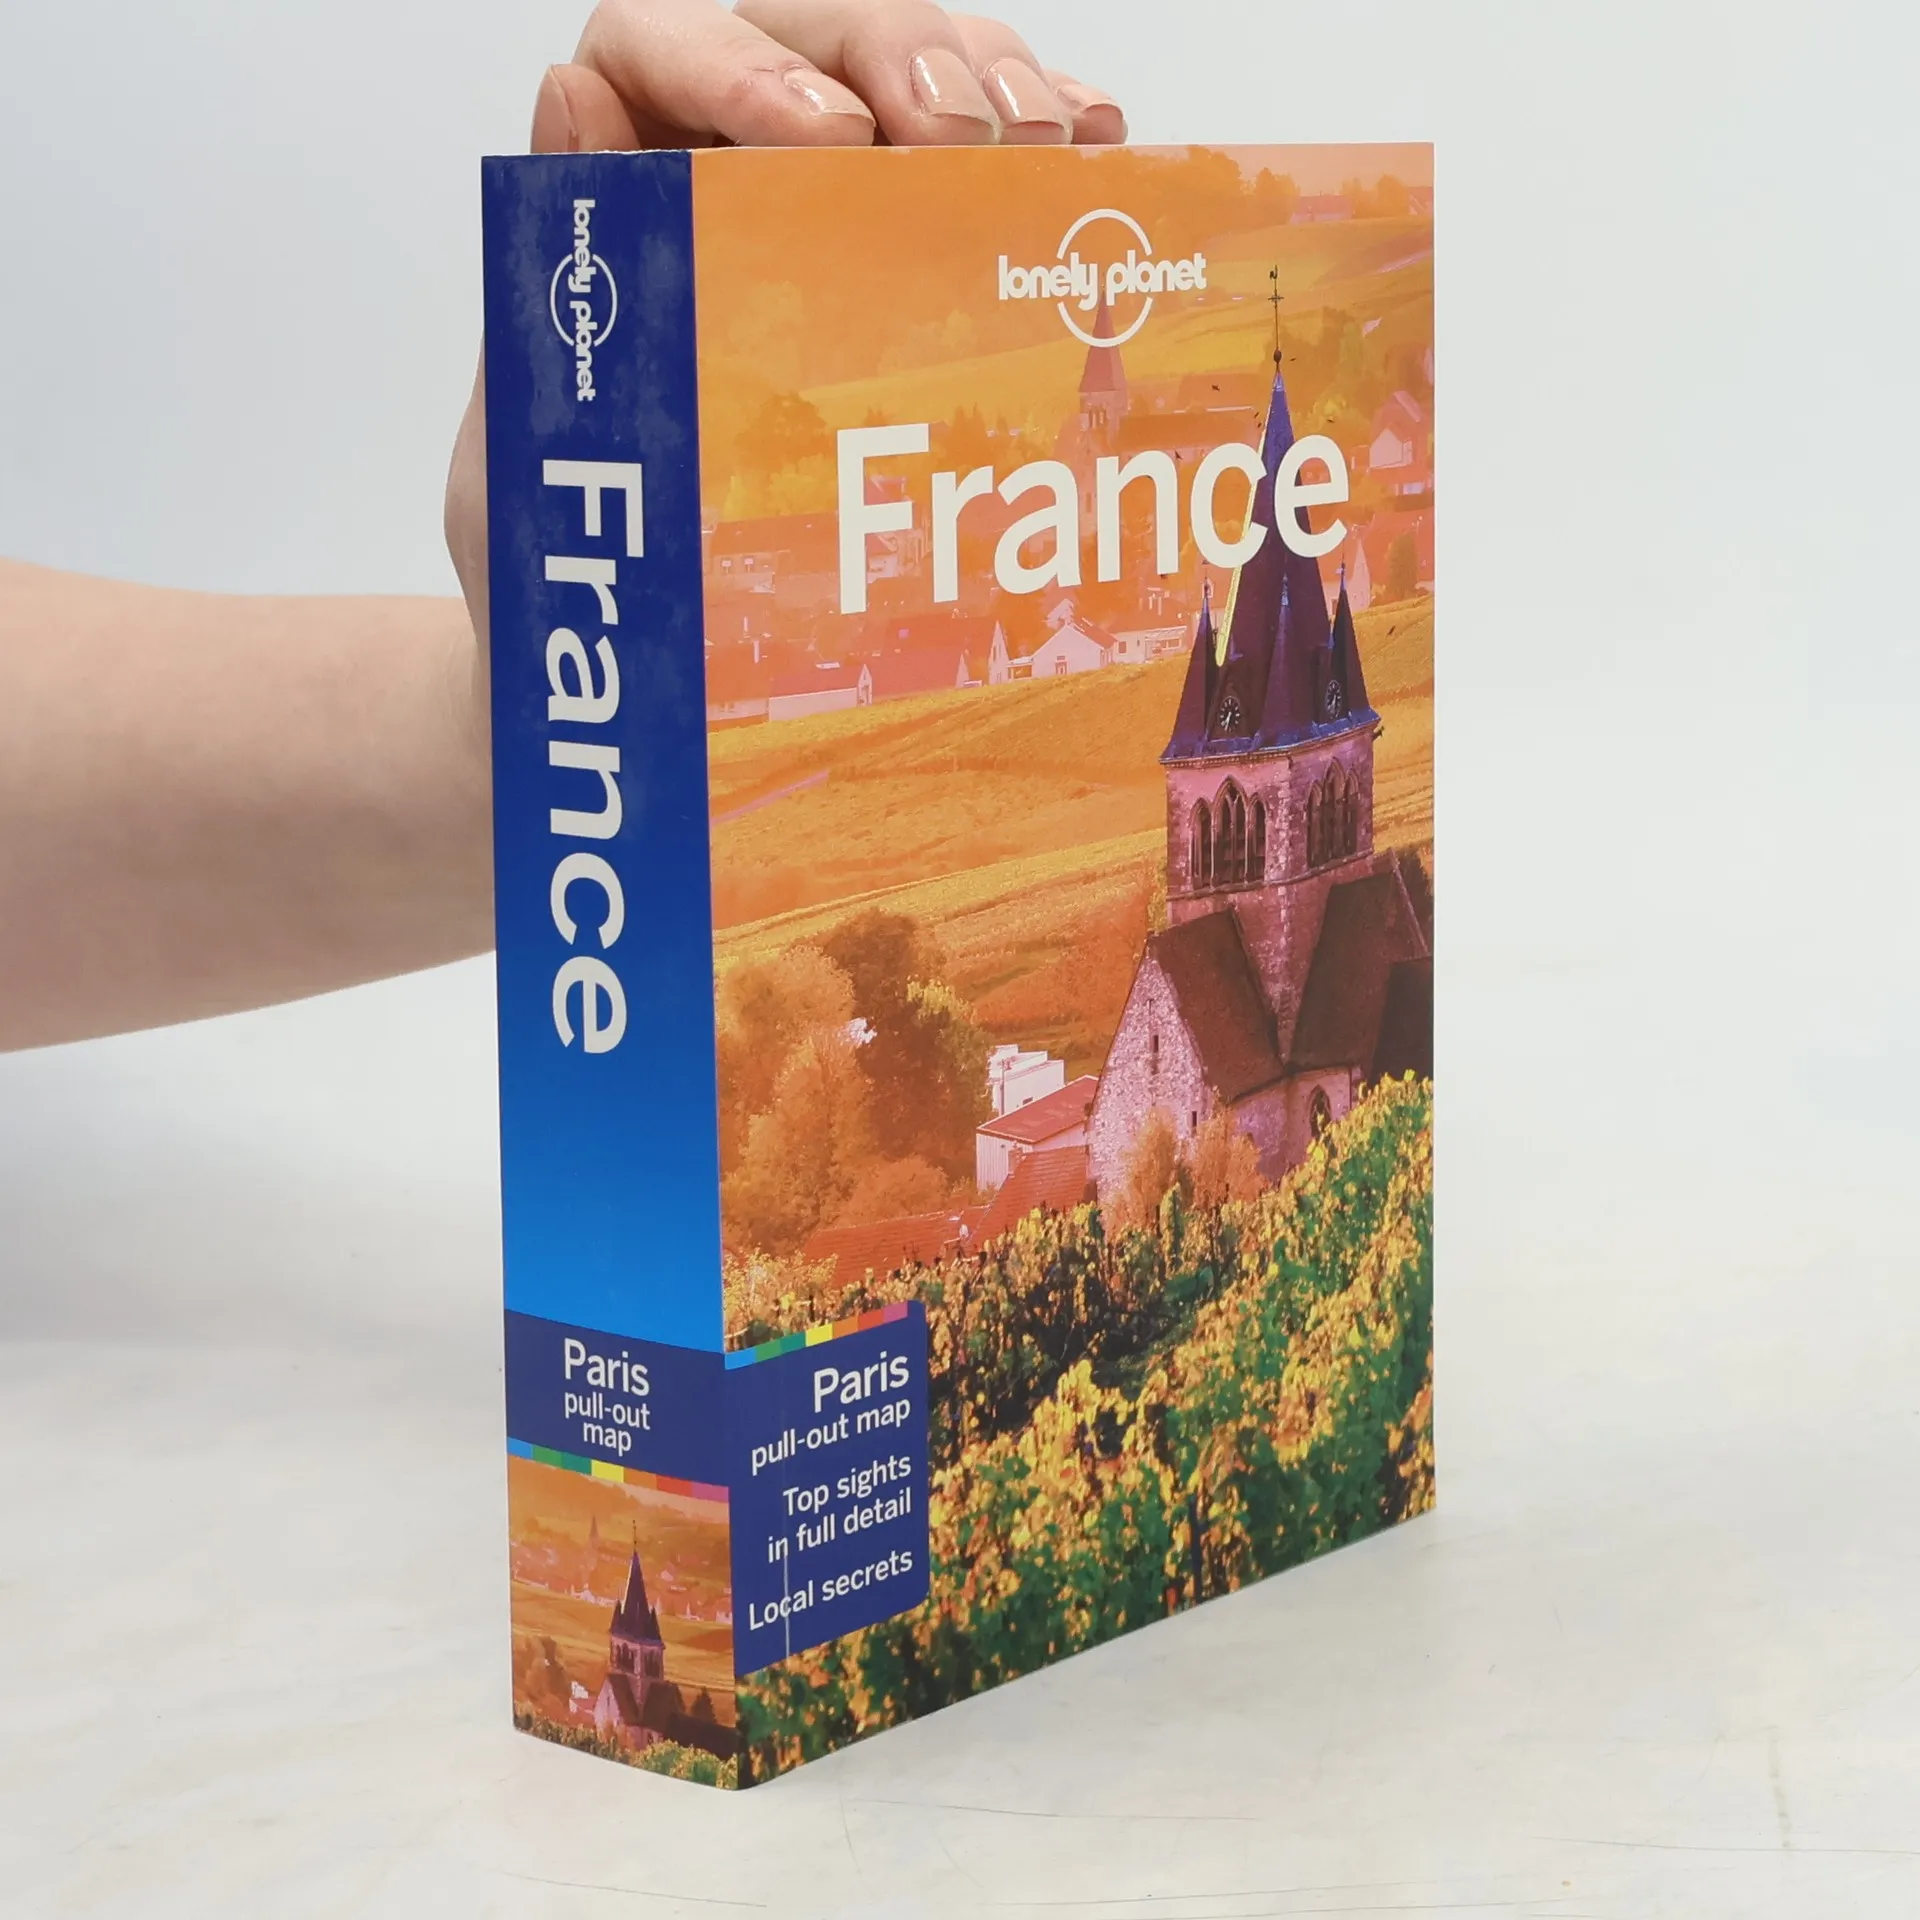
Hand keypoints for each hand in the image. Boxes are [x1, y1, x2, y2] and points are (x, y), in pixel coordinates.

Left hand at [444, 0, 1126, 644]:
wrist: (640, 648)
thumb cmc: (586, 545)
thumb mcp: (532, 436)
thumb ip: (551, 288)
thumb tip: (574, 92)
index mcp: (620, 186)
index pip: (658, 49)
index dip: (742, 64)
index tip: (819, 134)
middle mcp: (724, 162)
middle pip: (819, 35)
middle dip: (906, 61)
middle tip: (963, 140)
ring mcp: (834, 199)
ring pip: (918, 71)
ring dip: (995, 84)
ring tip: (1048, 141)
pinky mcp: (919, 248)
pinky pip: (988, 152)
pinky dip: (1051, 135)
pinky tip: (1096, 149)